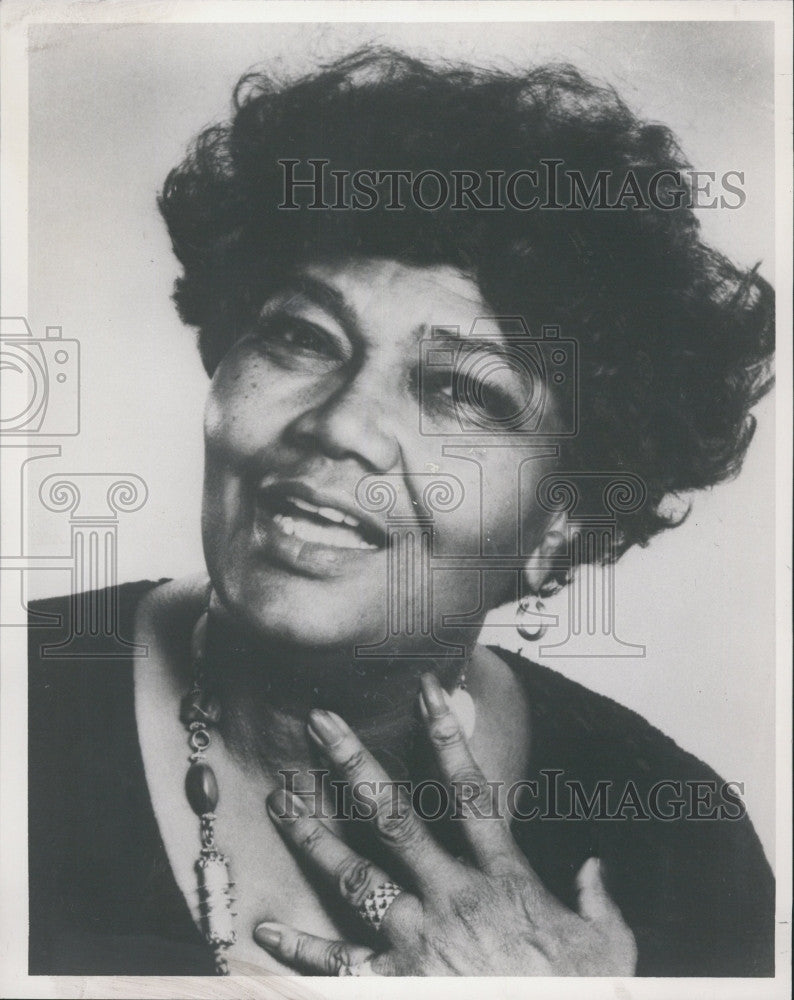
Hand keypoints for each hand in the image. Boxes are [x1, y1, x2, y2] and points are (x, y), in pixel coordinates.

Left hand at [254, 673, 636, 975]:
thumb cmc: (583, 995)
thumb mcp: (611, 947)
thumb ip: (598, 901)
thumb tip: (595, 868)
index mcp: (504, 882)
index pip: (471, 792)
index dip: (447, 737)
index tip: (425, 691)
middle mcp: (453, 901)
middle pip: (395, 820)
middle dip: (355, 766)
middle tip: (321, 725)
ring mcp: (419, 944)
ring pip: (357, 879)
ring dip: (314, 837)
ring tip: (280, 799)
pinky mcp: (396, 987)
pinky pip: (339, 964)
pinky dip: (302, 948)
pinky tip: (267, 927)